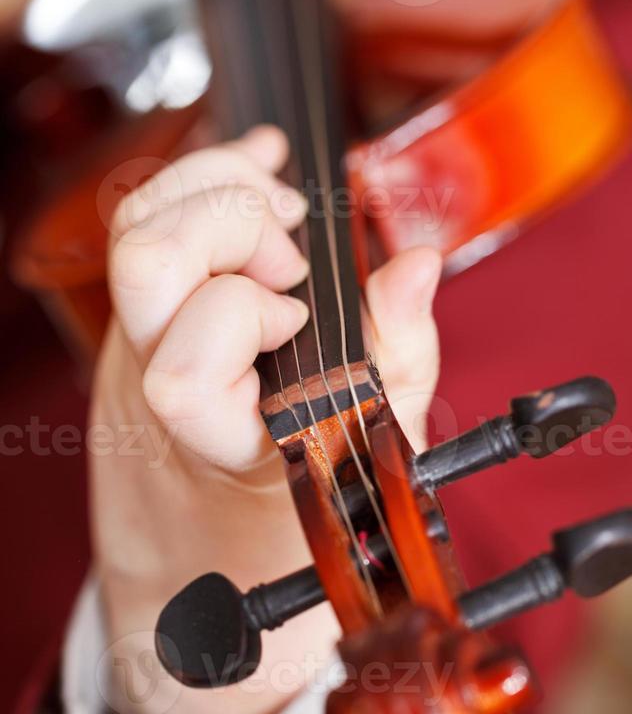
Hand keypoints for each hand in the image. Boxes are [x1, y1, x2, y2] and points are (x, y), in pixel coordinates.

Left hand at [92, 126, 440, 713]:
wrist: (201, 543)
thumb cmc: (288, 506)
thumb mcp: (369, 445)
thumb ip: (398, 356)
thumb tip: (415, 267)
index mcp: (216, 438)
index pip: (184, 368)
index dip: (242, 315)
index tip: (299, 318)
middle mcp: (156, 384)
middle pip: (144, 265)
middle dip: (230, 224)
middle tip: (288, 250)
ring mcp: (137, 344)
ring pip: (134, 230)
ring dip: (213, 187)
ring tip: (280, 208)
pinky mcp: (136, 316)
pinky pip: (144, 221)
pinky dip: (202, 177)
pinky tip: (256, 170)